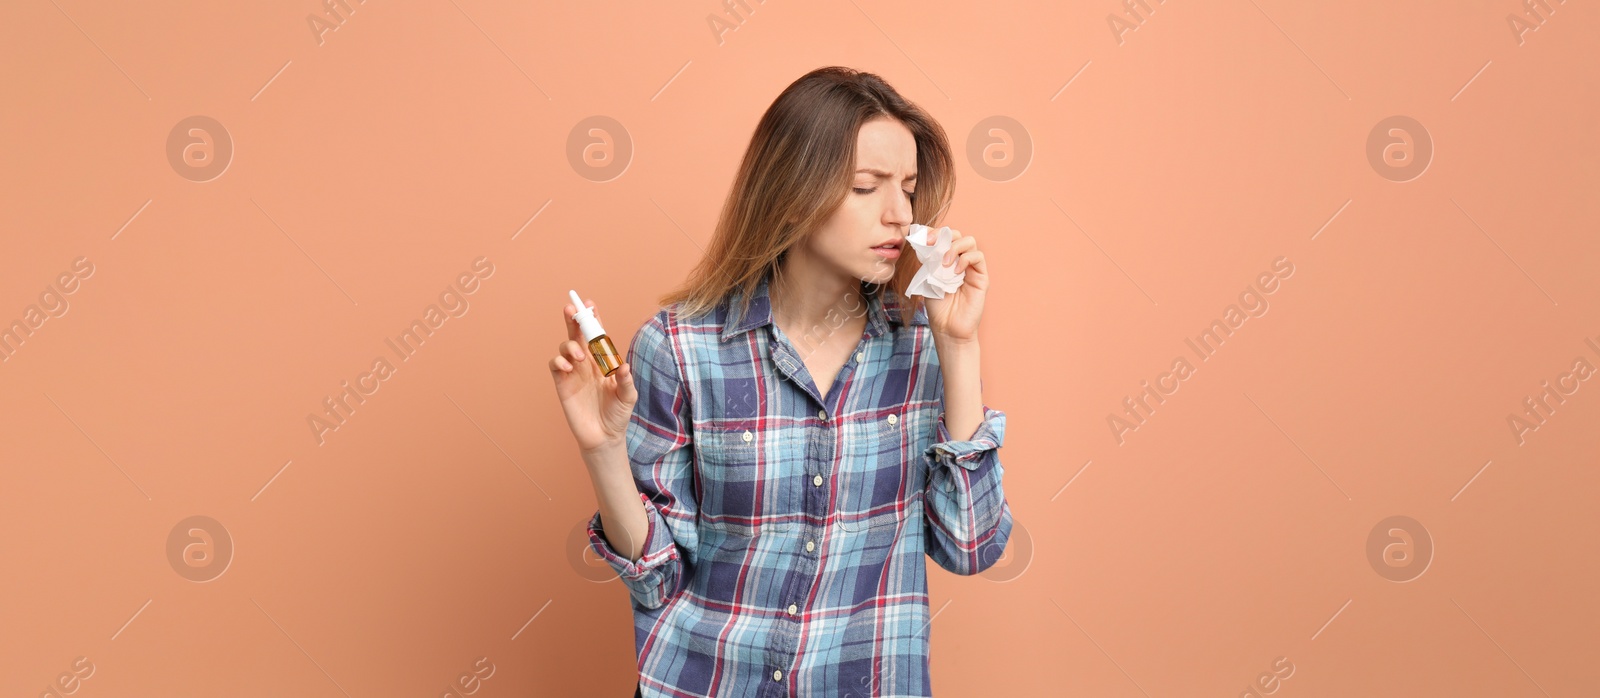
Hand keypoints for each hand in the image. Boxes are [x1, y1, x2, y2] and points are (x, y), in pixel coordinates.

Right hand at [549, 298, 637, 454]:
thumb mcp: (628, 397)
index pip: (597, 335)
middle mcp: (587, 363)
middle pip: (577, 335)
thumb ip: (625, 381)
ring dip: (570, 345)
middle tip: (571, 308)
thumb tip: (622, 366)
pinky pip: (555, 365)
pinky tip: (568, 365)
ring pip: (565, 347)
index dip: (593, 319)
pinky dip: (558, 360)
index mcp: (603, 361)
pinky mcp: (563, 384)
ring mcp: (573, 372)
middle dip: (573, 319)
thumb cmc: (618, 415)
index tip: (590, 304)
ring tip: (579, 356)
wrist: (604, 437)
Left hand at [922, 228, 987, 342]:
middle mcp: (959, 260)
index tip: (923, 237)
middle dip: (943, 235)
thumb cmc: (937, 306)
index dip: (934, 233)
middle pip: (957, 235)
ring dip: (954, 247)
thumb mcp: (927, 279)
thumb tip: (925, 243)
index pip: (943, 237)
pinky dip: (966, 259)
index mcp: (946, 259)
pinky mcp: (981, 276)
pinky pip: (978, 257)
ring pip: (969, 241)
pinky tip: (956, 271)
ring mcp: (971, 267)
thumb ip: (928, 261)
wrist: (947, 327)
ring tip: (945, 263)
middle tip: (931, 244)